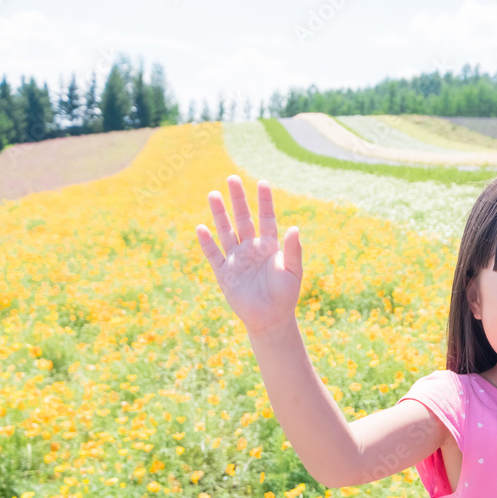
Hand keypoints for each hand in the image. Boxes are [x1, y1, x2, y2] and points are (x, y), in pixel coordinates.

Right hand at [196, 175, 302, 335]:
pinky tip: (201, 228)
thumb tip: (295, 228)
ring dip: (219, 214)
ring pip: (226, 232)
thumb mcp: (293, 271)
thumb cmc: (286, 295)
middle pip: (243, 219)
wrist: (271, 319)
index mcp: (270, 246)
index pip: (267, 218)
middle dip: (238, 200)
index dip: (264, 201)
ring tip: (213, 194)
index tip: (262, 183)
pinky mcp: (224, 273)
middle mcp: (251, 248)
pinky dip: (207, 243)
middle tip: (232, 178)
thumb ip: (294, 250)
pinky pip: (213, 255)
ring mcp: (236, 259)